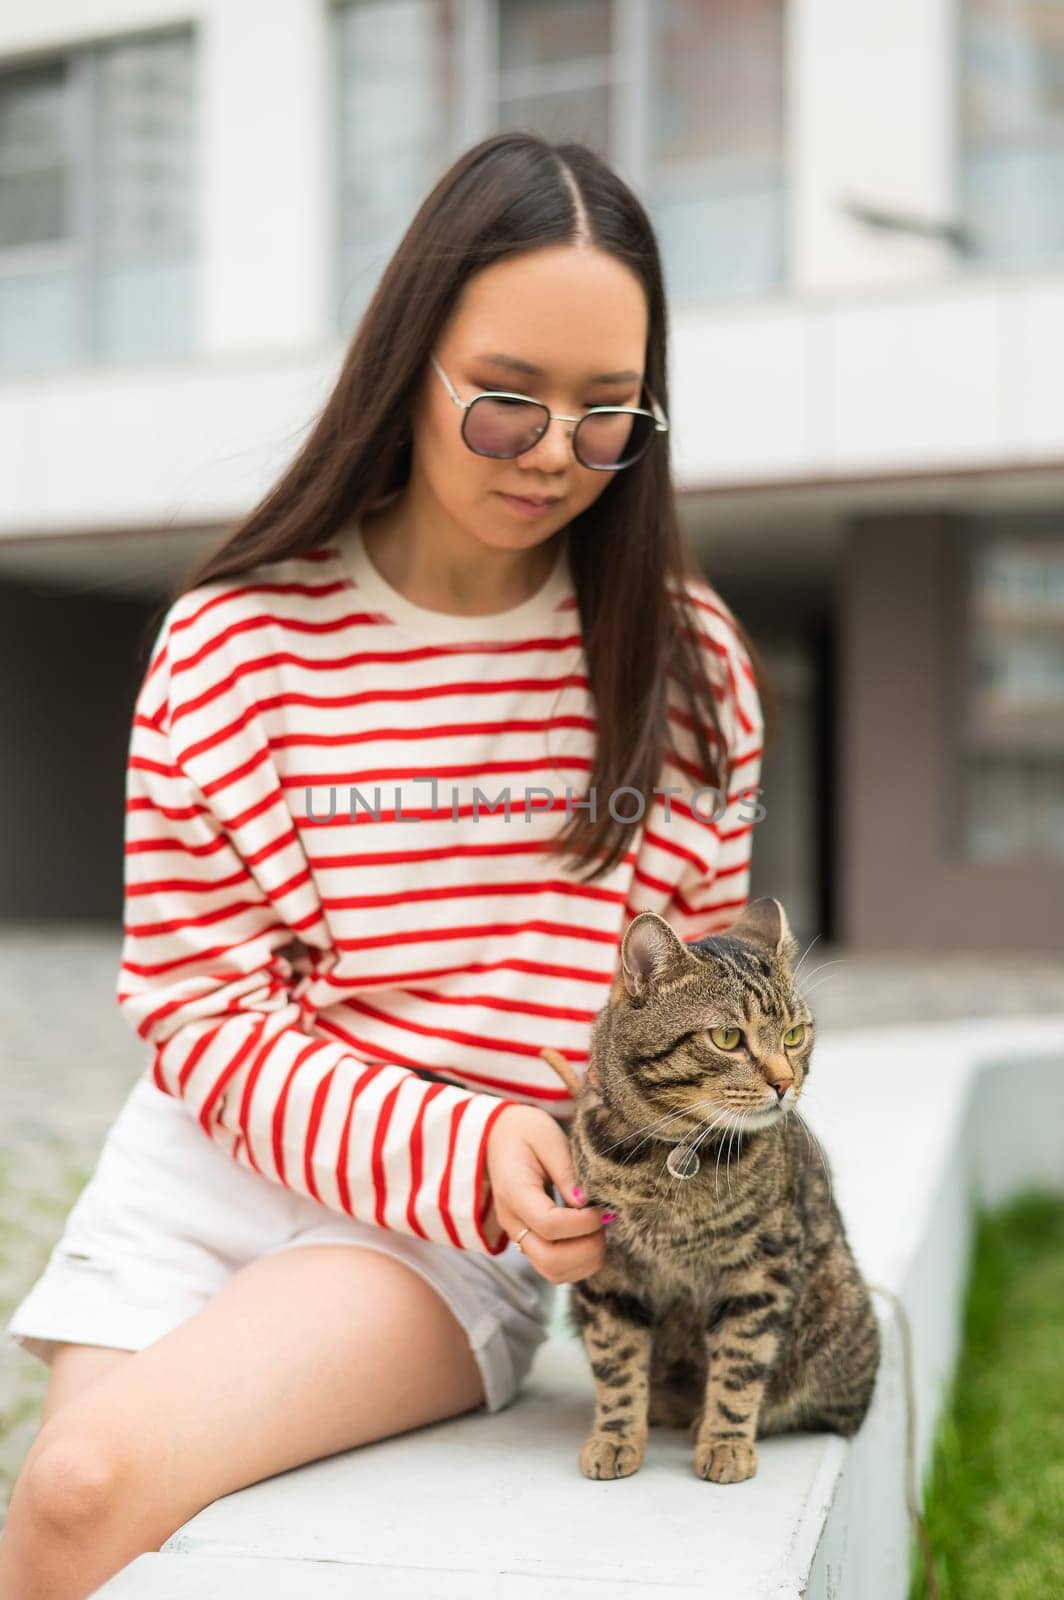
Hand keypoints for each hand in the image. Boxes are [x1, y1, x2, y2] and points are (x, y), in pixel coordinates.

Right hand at [485, 1104, 607, 1283]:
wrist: (499, 1138)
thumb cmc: (527, 1133)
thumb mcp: (548, 1139)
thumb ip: (566, 1171)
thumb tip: (586, 1203)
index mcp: (513, 1191)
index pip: (549, 1224)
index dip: (583, 1223)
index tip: (603, 1208)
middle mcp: (512, 1222)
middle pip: (550, 1259)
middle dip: (588, 1248)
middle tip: (605, 1221)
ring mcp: (518, 1236)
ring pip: (553, 1272)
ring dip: (585, 1260)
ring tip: (600, 1230)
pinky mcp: (528, 1243)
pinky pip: (553, 1270)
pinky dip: (578, 1264)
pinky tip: (590, 1238)